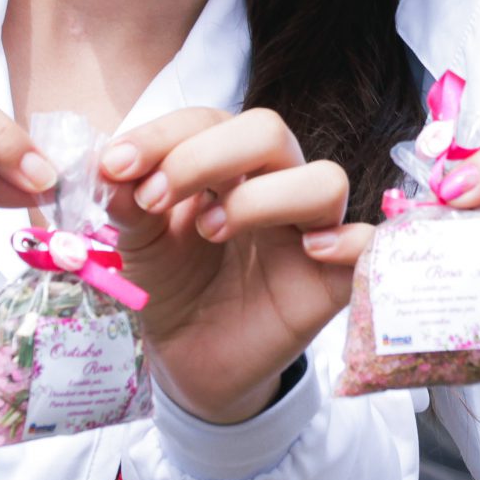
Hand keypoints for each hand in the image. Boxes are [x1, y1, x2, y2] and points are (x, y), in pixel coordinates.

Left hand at [97, 107, 371, 426]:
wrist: (191, 360)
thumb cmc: (173, 285)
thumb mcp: (138, 241)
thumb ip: (127, 201)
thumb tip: (110, 168)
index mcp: (227, 162)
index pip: (207, 120)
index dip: (161, 135)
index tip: (115, 167)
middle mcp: (275, 182)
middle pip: (268, 130)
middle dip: (205, 156)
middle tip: (157, 199)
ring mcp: (310, 228)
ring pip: (323, 180)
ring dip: (261, 198)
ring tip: (211, 232)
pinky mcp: (333, 279)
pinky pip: (369, 245)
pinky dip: (347, 240)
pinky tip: (308, 251)